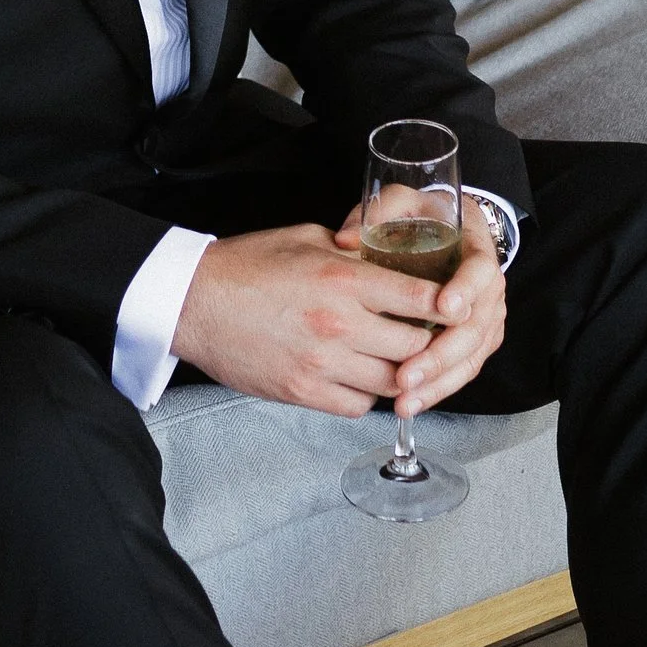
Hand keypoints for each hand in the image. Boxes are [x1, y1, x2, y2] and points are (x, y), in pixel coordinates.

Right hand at [171, 211, 505, 417]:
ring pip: (391, 382)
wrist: (191, 302)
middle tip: (428, 336)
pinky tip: (358, 376)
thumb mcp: (306, 240)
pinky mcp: (301, 392)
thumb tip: (387, 262)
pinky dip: (365, 395)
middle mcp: (339, 324)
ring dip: (398, 373)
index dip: (446, 304)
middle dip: (427, 342)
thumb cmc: (245, 265)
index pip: (420, 297)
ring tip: (393, 359)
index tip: (456, 306)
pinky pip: (356, 405)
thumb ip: (352, 253)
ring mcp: (321, 363)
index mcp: (343, 278)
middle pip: (416, 347)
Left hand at [334, 197, 507, 415]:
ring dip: (439, 381)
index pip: (481, 270)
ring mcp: (485, 318)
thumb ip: (379, 213)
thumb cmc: (423, 218)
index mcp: (476, 249)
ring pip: (471, 356)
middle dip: (443, 354)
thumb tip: (346, 240)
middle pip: (477, 327)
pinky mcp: (475, 341)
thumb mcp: (404, 203)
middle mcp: (488, 289)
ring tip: (405, 399)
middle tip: (408, 373)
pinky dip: (439, 389)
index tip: (444, 305)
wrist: (449, 232)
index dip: (466, 288)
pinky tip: (412, 403)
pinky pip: (463, 370)